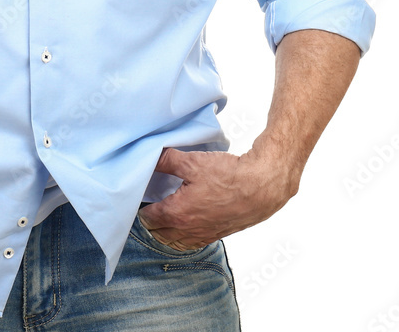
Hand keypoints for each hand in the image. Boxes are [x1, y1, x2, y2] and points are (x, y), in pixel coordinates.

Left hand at [137, 146, 297, 250]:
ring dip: (164, 232)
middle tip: (147, 205)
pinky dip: (181, 238)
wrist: (260, 188)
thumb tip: (151, 155)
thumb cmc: (228, 176)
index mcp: (177, 213)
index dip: (140, 207)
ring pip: (174, 242)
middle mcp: (188, 230)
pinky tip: (183, 224)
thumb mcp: (193, 162)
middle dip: (149, 222)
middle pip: (158, 234)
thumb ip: (167, 159)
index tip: (137, 198)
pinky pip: (191, 243)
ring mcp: (203, 235)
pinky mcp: (216, 235)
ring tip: (161, 216)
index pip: (148, 218)